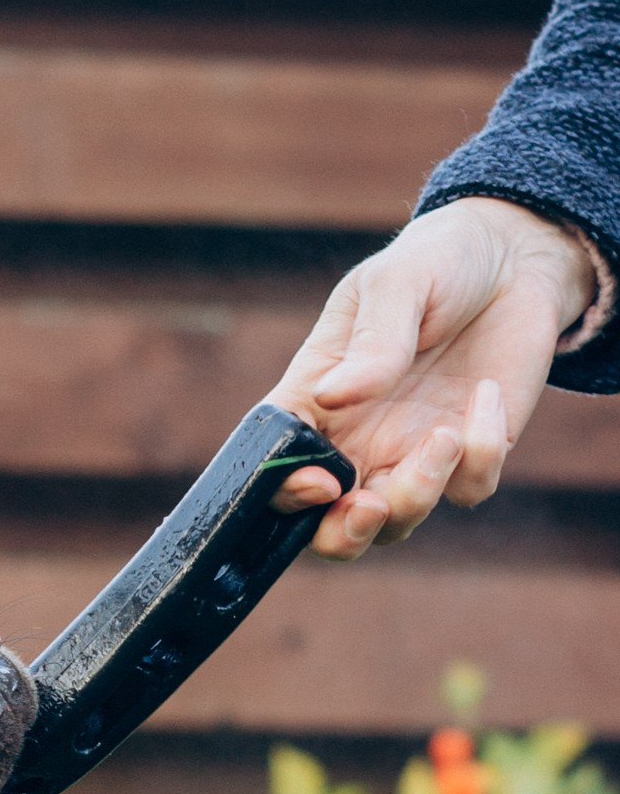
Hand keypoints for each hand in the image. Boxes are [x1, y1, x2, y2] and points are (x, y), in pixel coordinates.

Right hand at [268, 198, 596, 558]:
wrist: (515, 258)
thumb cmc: (437, 263)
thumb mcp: (395, 285)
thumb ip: (369, 343)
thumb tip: (332, 397)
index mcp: (315, 403)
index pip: (278, 469)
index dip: (287, 495)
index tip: (321, 481)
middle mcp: (356, 441)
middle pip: (327, 527)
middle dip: (344, 535)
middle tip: (370, 508)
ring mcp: (412, 454)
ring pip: (396, 523)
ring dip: (416, 496)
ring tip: (445, 434)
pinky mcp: (470, 455)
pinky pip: (469, 489)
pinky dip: (482, 454)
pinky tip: (487, 394)